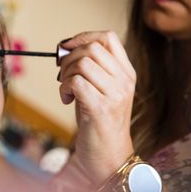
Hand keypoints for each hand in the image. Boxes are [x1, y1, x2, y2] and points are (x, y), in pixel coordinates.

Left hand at [56, 31, 135, 187]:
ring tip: (66, 89)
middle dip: (69, 58)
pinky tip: (66, 99)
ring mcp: (114, 94)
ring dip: (66, 74)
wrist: (108, 155)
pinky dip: (64, 88)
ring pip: (82, 63)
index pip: (108, 38)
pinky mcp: (100, 107)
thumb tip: (66, 48)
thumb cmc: (100, 121)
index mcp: (127, 73)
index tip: (68, 46)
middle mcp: (124, 81)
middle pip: (92, 49)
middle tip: (62, 74)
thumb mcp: (103, 89)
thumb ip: (92, 68)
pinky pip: (75, 82)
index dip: (84, 37)